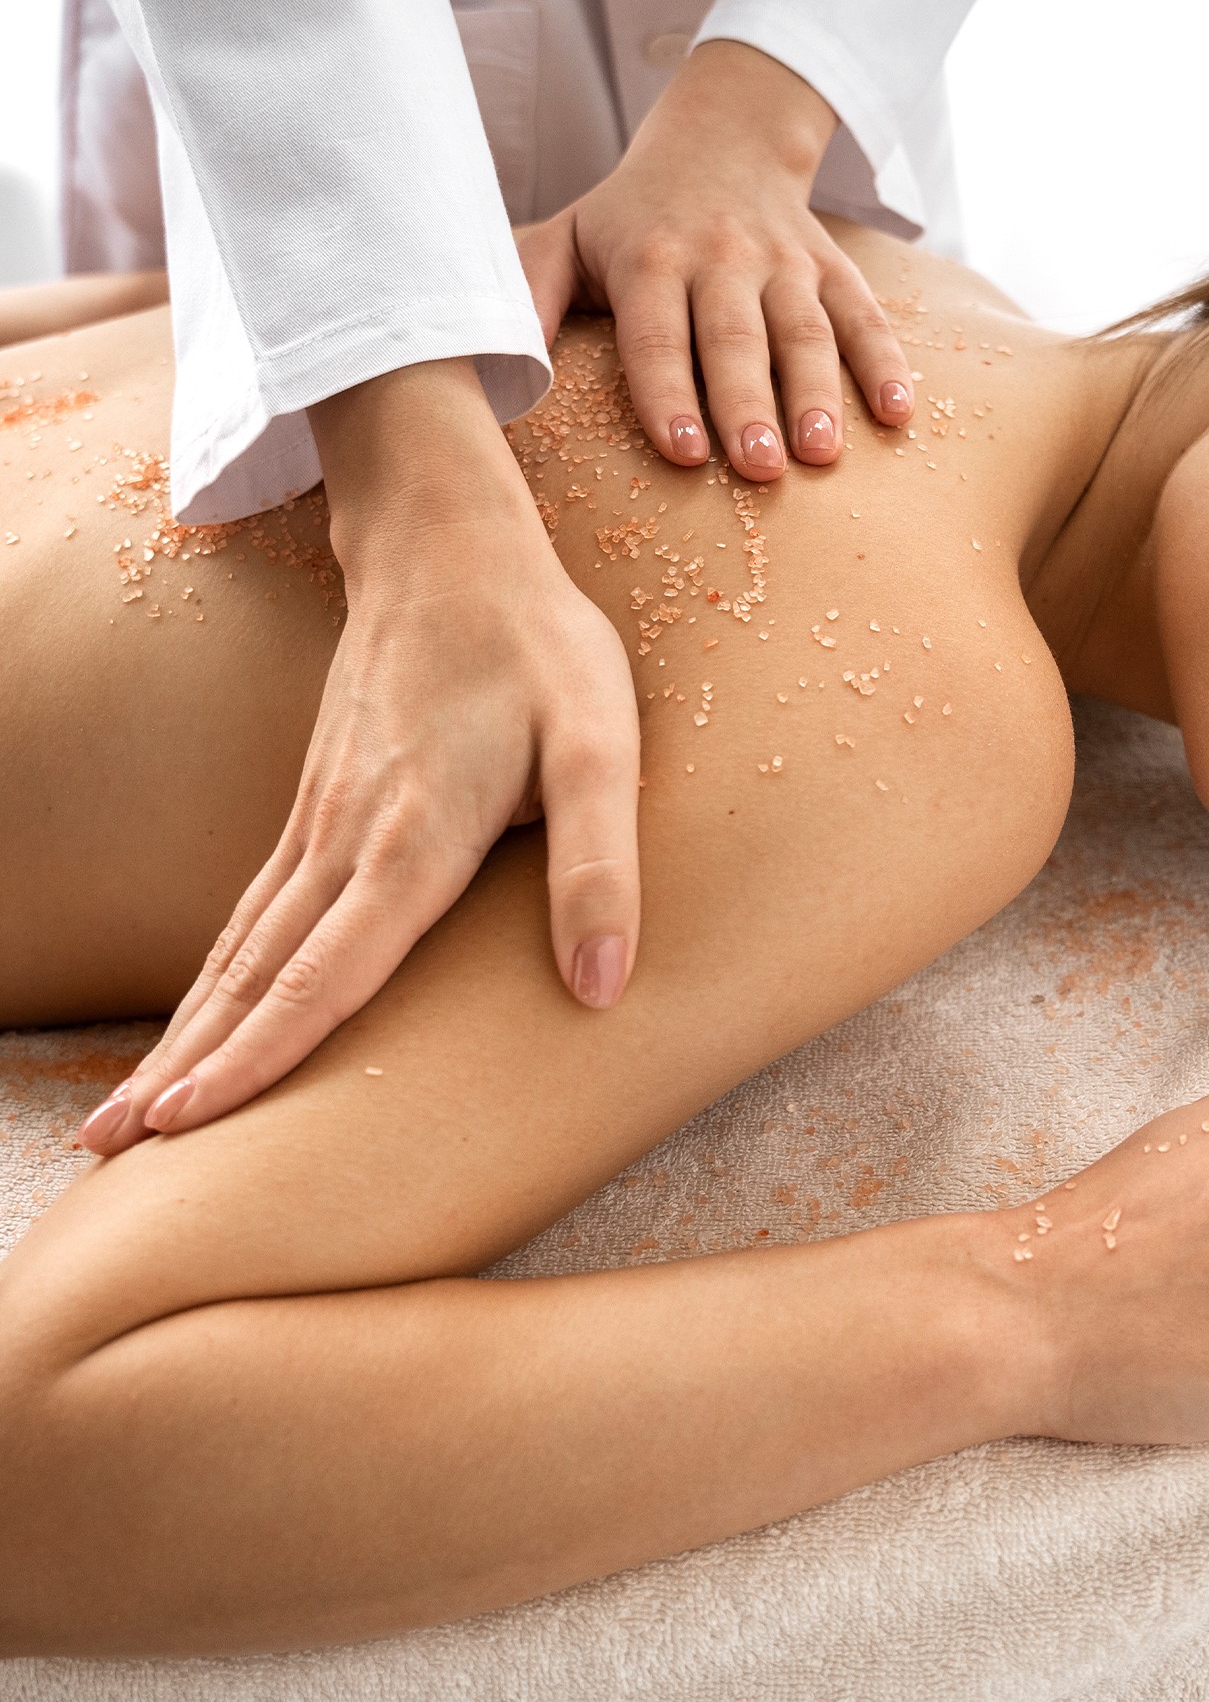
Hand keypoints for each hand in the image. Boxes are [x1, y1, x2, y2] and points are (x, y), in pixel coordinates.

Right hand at [80, 358, 640, 1154]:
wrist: (454, 551)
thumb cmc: (540, 650)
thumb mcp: (603, 745)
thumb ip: (599, 864)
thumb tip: (602, 989)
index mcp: (414, 837)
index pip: (328, 968)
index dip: (264, 1051)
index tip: (190, 1124)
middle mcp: (347, 838)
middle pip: (257, 971)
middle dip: (189, 1066)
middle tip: (111, 1150)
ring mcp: (321, 819)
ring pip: (241, 945)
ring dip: (184, 1028)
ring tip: (126, 1113)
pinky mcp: (319, 804)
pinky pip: (253, 907)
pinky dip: (214, 974)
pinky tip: (196, 1014)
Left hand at [515, 39, 914, 482]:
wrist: (722, 135)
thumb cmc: (631, 216)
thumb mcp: (565, 237)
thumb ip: (527, 295)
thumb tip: (488, 367)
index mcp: (649, 258)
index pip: (656, 334)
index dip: (667, 392)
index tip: (682, 450)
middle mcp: (720, 257)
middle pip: (736, 338)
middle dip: (748, 403)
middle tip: (759, 468)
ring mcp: (784, 263)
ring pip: (805, 330)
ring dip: (819, 393)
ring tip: (823, 454)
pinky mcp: (833, 269)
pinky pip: (865, 316)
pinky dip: (886, 363)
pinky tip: (899, 415)